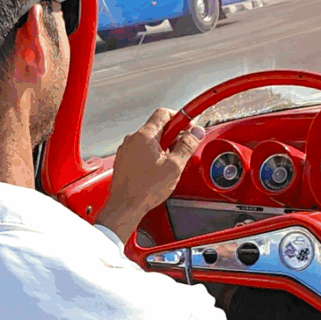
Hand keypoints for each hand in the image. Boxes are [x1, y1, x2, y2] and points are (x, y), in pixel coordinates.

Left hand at [94, 108, 204, 242]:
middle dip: (172, 136)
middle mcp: (133, 139)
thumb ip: (186, 146)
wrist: (126, 206)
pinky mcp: (124, 160)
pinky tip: (156, 169)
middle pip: (157, 127)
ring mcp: (126, 149)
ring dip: (162, 146)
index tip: (188, 126)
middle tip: (181, 148)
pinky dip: (151, 155)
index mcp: (145, 136)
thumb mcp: (174, 166)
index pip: (163, 113)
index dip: (179, 117)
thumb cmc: (145, 189)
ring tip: (169, 163)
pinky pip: (141, 150)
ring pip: (149, 140)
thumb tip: (195, 133)